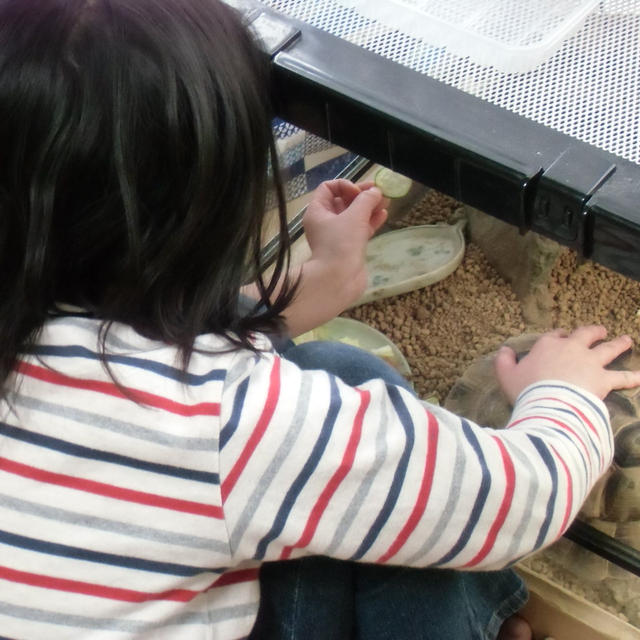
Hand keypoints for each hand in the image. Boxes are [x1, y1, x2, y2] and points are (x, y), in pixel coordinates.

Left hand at [303, 180, 387, 297]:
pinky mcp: (349, 247)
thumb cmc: (341, 244)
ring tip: (386, 201)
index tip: (359, 194)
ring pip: (354, 215)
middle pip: (343, 200)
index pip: (328, 188)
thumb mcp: (354, 216)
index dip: (345, 186)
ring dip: (369, 207)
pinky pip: (360, 229)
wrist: (338, 280)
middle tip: (379, 192)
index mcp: (317, 211)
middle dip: (361, 195)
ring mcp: (337, 236)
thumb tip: (375, 192)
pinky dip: (371, 221)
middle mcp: (325, 222)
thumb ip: (366, 200)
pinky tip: (384, 214)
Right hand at [494, 326, 639, 402]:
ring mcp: (590, 363)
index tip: (563, 336)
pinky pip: (623, 377)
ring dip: (619, 344)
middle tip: (600, 331)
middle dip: (593, 332)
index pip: (555, 336)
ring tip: (627, 340)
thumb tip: (504, 350)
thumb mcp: (506, 374)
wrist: (549, 402)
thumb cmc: (525, 388)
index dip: (560, 336)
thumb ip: (503, 361)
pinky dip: (633, 377)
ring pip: (608, 349)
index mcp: (547, 345)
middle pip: (585, 335)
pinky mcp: (604, 380)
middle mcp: (572, 349)